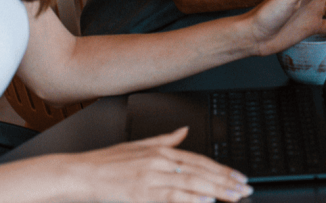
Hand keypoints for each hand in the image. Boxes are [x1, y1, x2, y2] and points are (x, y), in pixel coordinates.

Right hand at [66, 127, 252, 201]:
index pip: (201, 160)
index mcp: (162, 151)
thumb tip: (184, 130)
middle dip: (227, 181)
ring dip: (217, 191)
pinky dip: (191, 199)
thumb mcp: (139, 144)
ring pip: (192, 184)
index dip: (222, 169)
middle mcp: (160, 162)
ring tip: (235, 196)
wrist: (80, 173)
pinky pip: (172, 196)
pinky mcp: (142, 193)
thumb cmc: (107, 163)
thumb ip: (166, 139)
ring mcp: (152, 178)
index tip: (238, 176)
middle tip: (245, 188)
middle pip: (202, 172)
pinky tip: (207, 201)